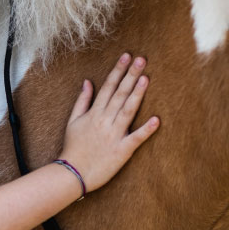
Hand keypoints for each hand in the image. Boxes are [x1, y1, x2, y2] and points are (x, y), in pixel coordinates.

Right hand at [59, 54, 159, 191]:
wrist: (72, 174)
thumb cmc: (73, 147)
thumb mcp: (73, 121)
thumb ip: (82, 100)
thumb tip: (88, 81)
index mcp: (95, 113)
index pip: (109, 87)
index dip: (118, 70)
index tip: (127, 56)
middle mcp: (105, 121)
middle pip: (120, 94)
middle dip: (131, 75)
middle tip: (142, 59)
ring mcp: (114, 135)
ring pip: (128, 111)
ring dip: (137, 94)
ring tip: (146, 79)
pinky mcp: (122, 151)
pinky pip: (136, 139)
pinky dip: (146, 130)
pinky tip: (157, 120)